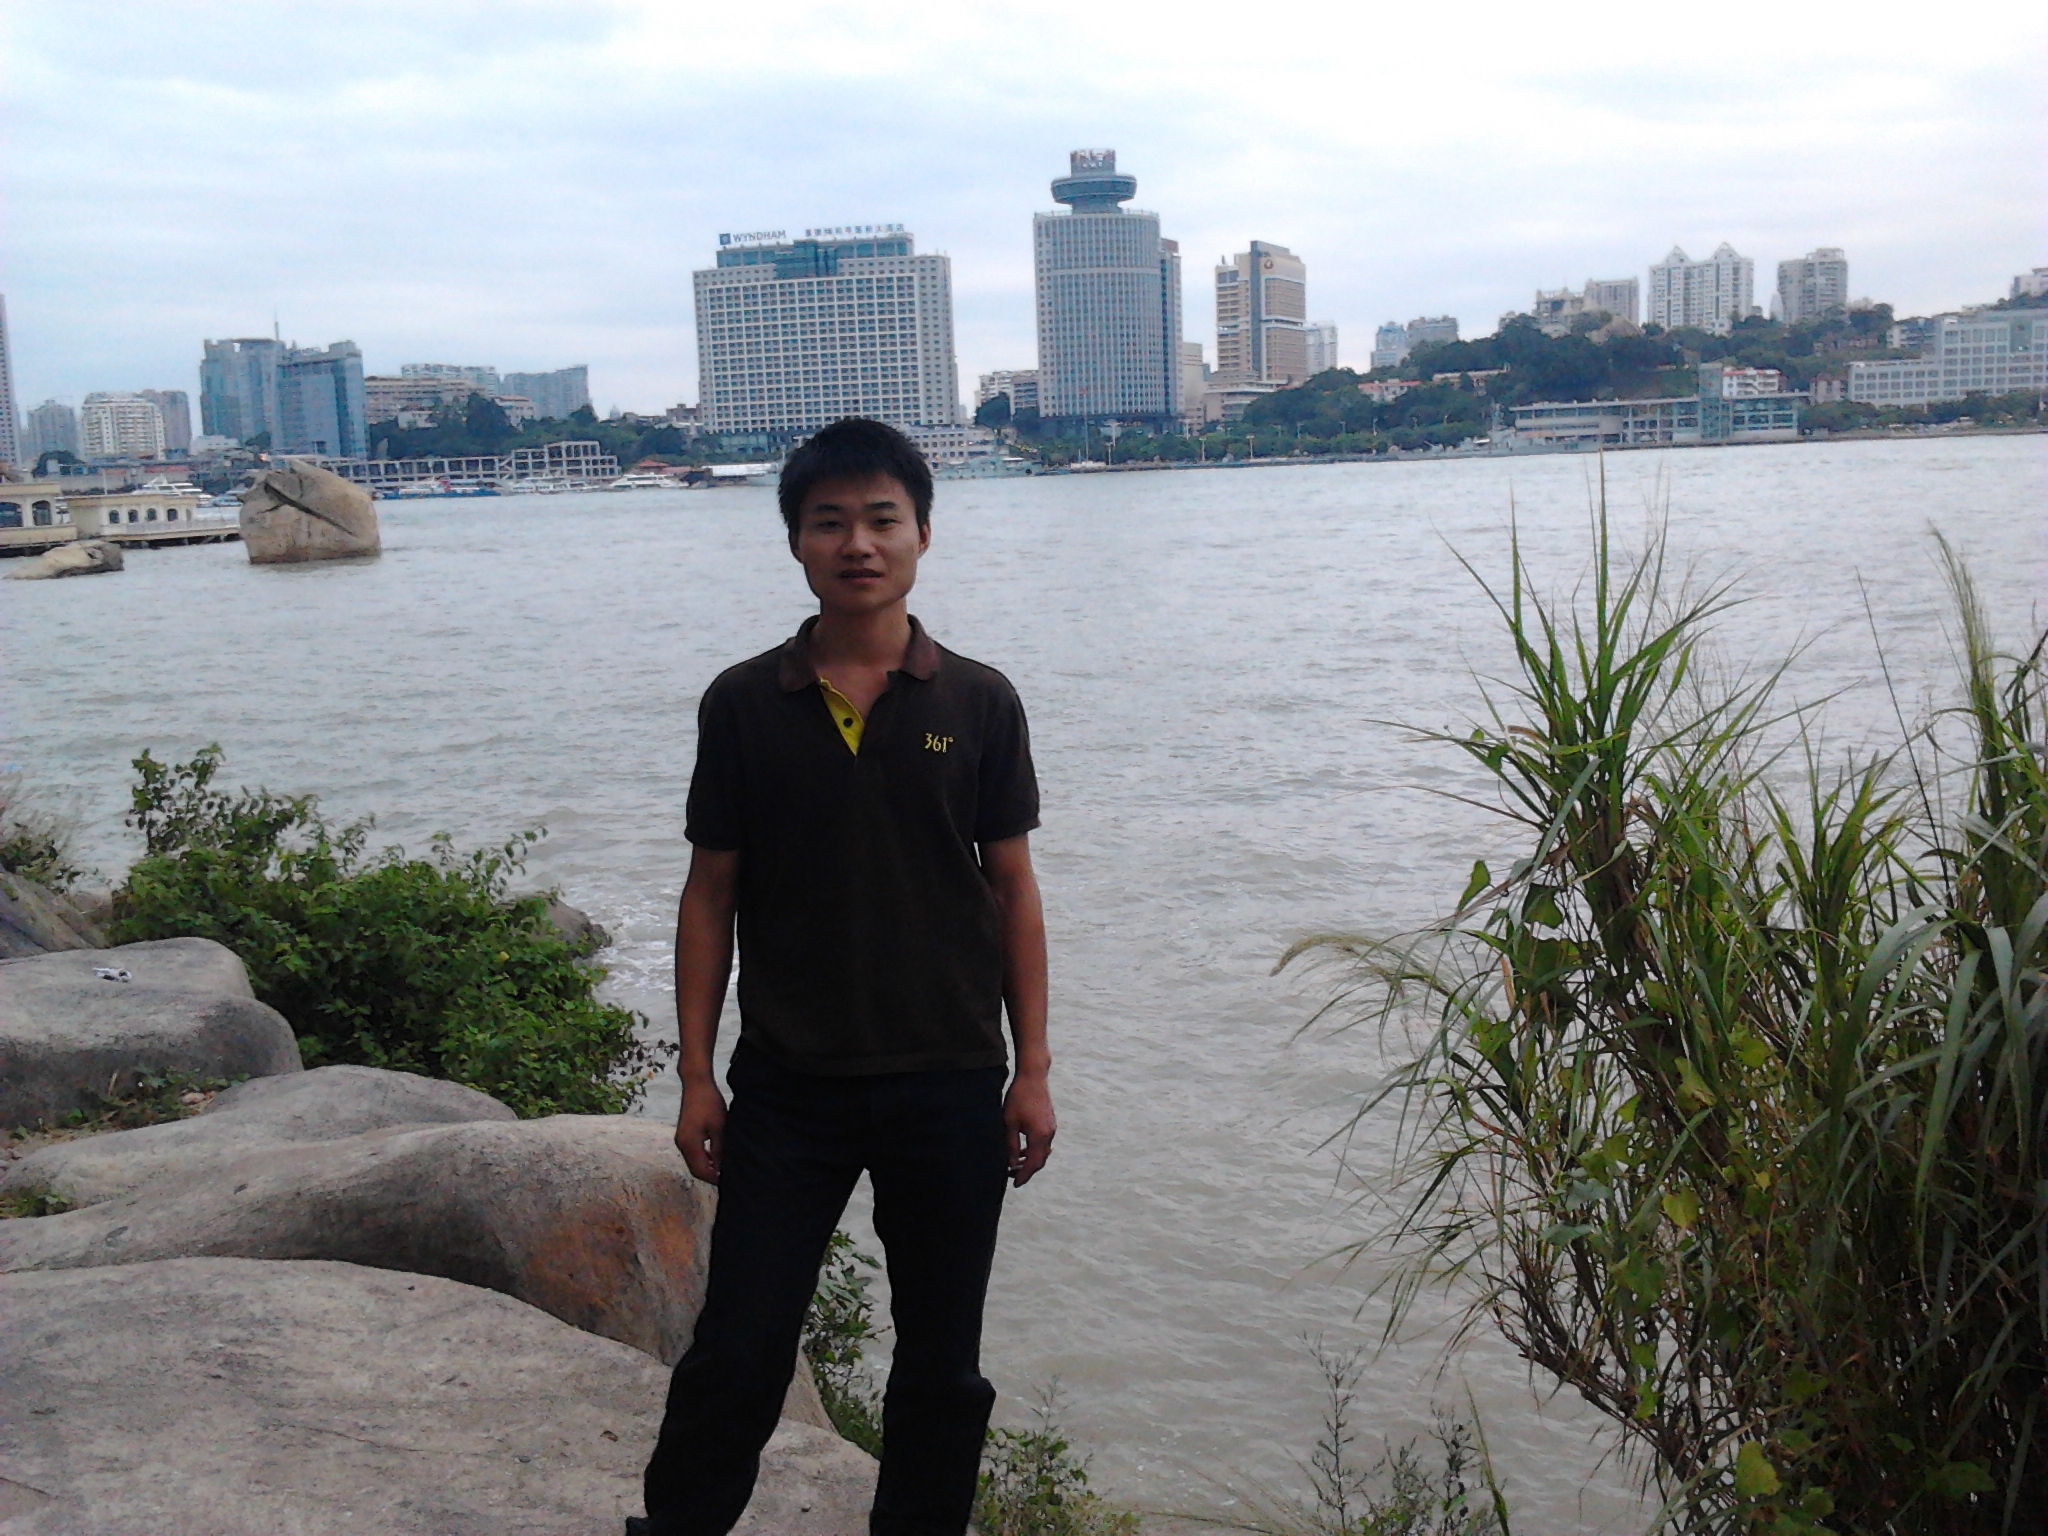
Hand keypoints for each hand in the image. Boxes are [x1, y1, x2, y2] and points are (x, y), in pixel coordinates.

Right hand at [675, 1078, 727, 1183]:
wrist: (696, 1084)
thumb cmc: (710, 1104)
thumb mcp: (719, 1128)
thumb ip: (719, 1150)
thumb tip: (722, 1168)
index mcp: (689, 1145)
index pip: (700, 1170)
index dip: (713, 1178)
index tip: (728, 1181)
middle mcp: (682, 1145)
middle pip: (695, 1168)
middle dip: (710, 1175)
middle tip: (727, 1177)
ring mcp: (681, 1139)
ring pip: (693, 1161)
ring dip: (707, 1167)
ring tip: (724, 1168)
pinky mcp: (684, 1134)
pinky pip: (692, 1153)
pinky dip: (703, 1158)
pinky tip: (716, 1157)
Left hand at [1003, 1071, 1055, 1186]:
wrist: (1033, 1076)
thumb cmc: (1018, 1098)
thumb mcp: (1010, 1123)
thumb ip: (1011, 1145)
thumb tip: (1011, 1164)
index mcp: (1039, 1136)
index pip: (1033, 1164)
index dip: (1024, 1176)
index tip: (1014, 1184)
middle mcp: (1049, 1134)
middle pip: (1040, 1160)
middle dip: (1027, 1170)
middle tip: (1012, 1175)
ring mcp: (1051, 1127)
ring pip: (1042, 1152)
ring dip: (1030, 1160)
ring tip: (1015, 1164)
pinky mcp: (1050, 1122)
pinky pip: (1043, 1142)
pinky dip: (1034, 1150)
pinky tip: (1023, 1150)